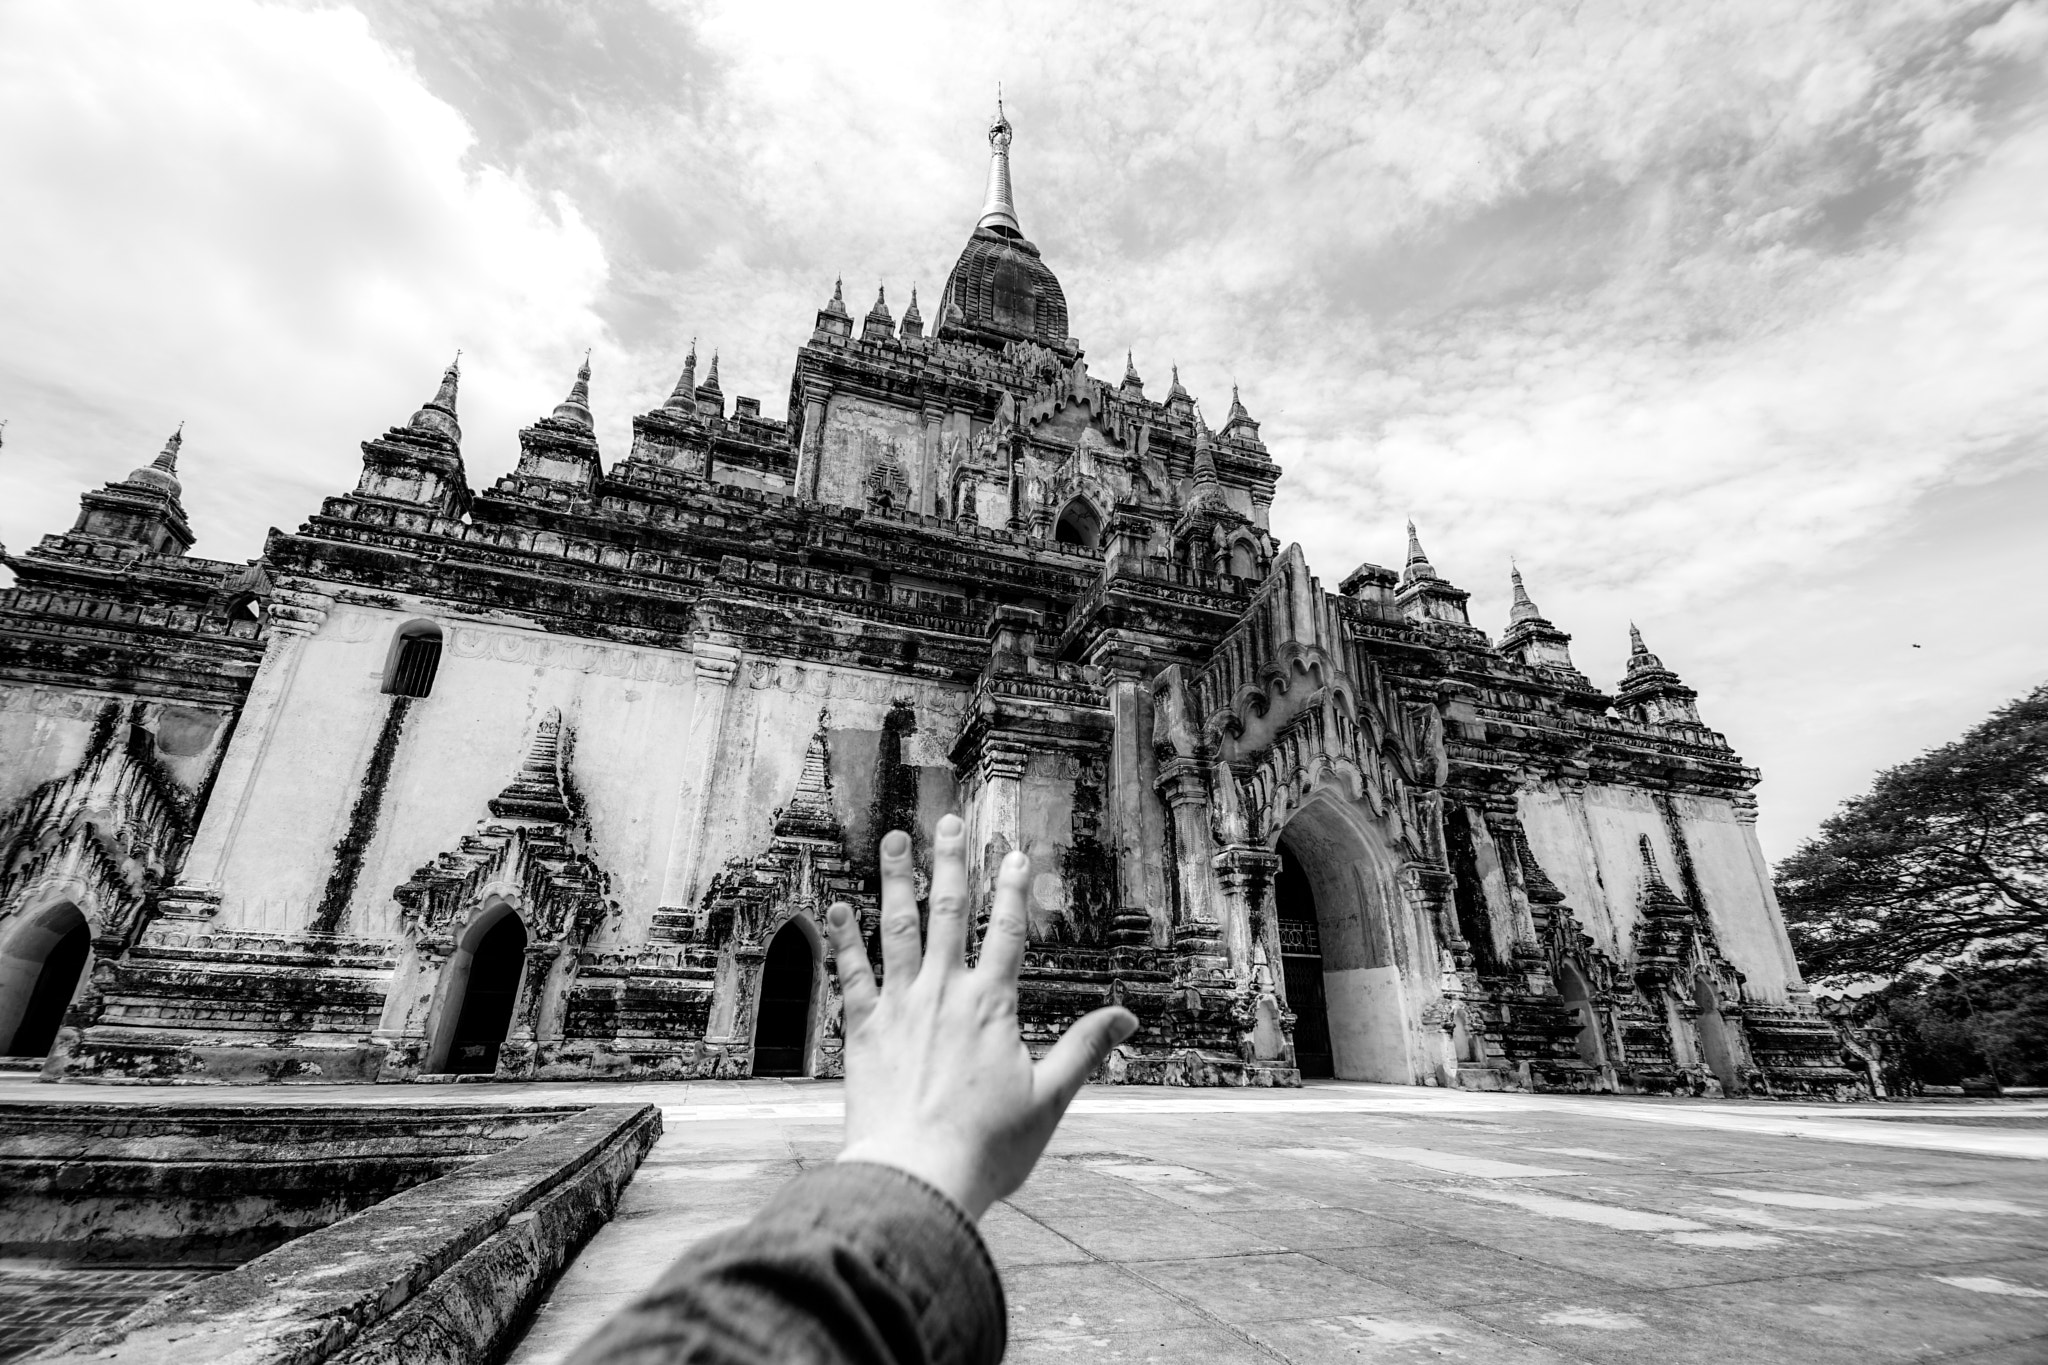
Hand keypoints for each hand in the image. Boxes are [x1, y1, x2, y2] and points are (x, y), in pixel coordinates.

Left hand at [827, 814, 1139, 1219]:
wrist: (915, 1178)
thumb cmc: (985, 1149)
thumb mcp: (1049, 1099)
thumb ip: (1085, 1050)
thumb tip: (1128, 1017)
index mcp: (992, 1006)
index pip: (1007, 933)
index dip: (1013, 889)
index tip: (1014, 852)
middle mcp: (944, 994)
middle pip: (950, 914)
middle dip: (953, 864)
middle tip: (950, 822)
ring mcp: (899, 1008)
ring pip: (898, 929)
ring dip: (898, 881)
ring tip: (896, 841)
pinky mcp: (863, 1031)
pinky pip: (852, 974)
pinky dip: (846, 939)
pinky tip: (838, 909)